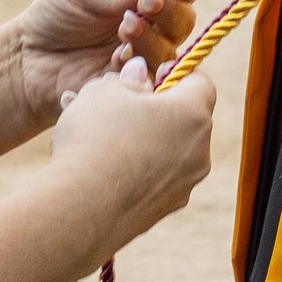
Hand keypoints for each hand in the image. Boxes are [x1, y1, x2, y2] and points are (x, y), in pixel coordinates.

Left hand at [13, 0, 202, 129]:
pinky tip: (115, 61)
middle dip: (169, 11)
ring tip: (125, 29)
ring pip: (169, 53)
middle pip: (183, 22)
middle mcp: (152, 32)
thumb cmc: (54, 18)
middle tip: (145, 5)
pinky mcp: (132, 92)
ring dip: (152, 39)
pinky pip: (148, 83)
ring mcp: (144, 64)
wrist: (26, 61)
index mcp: (143, 1)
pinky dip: (135, 67)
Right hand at [48, 54, 215, 250]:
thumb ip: (128, 79)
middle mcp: (200, 152)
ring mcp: (184, 185)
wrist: (80, 208)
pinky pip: (154, 180)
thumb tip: (140, 74)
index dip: (176, 72)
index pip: (200, 81)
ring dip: (144, 140)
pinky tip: (102, 168)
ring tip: (102, 137)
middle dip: (157, 109)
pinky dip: (137, 170)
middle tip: (121, 105)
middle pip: (185, 119)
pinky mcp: (164, 210)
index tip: (151, 72)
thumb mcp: (104, 91)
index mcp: (193, 114)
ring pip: (169, 151)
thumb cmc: (95, 138)